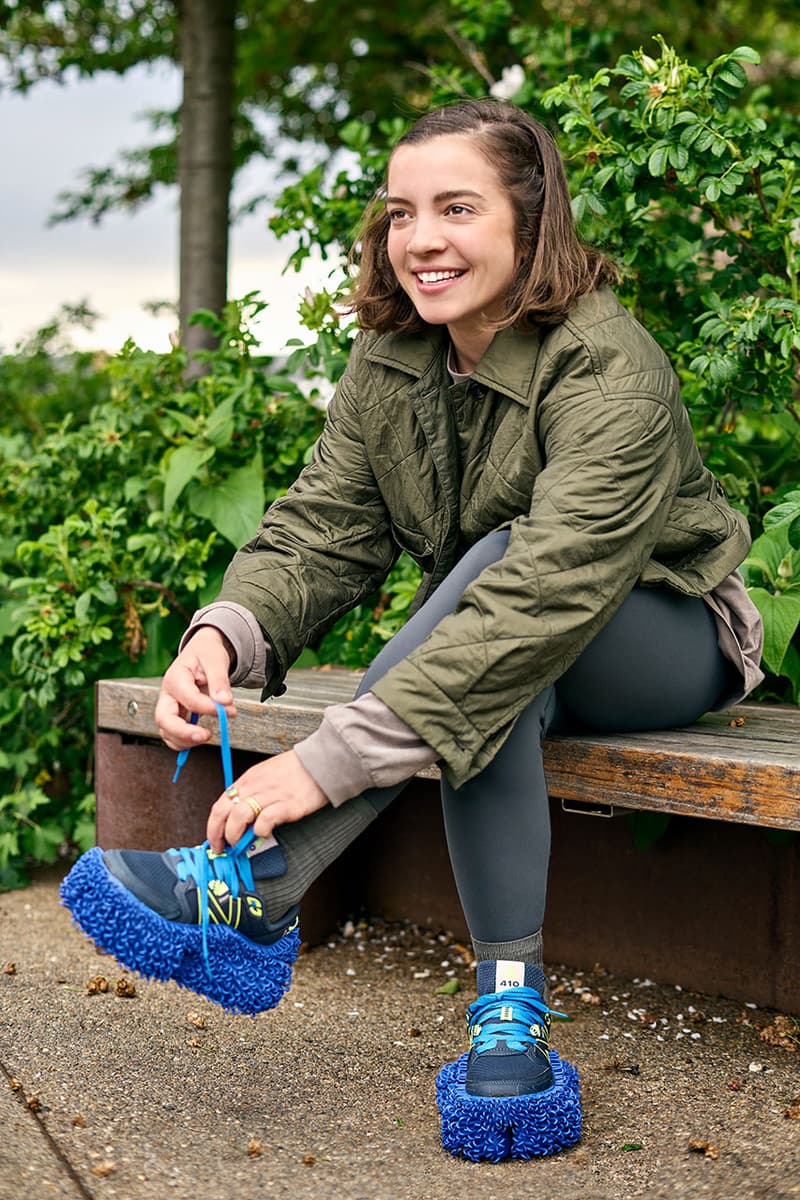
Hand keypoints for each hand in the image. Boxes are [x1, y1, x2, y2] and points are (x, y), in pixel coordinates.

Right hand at [155, 626, 237, 750]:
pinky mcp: (176, 715)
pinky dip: (185, 742)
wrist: (202, 651)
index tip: (229, 710)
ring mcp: (169, 706)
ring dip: (185, 740)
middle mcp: (167, 694)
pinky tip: (201, 737)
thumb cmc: (207, 653)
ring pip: (166, 731)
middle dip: (183, 732)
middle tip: (206, 735)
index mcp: (175, 677)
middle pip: (164, 719)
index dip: (208, 708)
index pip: (188, 698)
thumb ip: (219, 681)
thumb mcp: (216, 659)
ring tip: (207, 736)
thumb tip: (225, 702)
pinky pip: (173, 735)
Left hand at [206, 750, 328, 851]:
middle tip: (222, 847)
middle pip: (223, 811)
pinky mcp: (288, 805)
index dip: (213, 826)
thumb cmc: (294, 769)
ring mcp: (271, 795)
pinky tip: (263, 833)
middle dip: (217, 833)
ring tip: (239, 844)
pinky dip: (260, 830)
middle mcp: (255, 786)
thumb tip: (239, 816)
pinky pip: (265, 819)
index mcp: (248, 779)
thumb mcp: (265, 775)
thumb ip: (251, 793)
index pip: (220, 804)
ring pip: (239, 816)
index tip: (215, 839)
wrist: (320, 762)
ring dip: (234, 834)